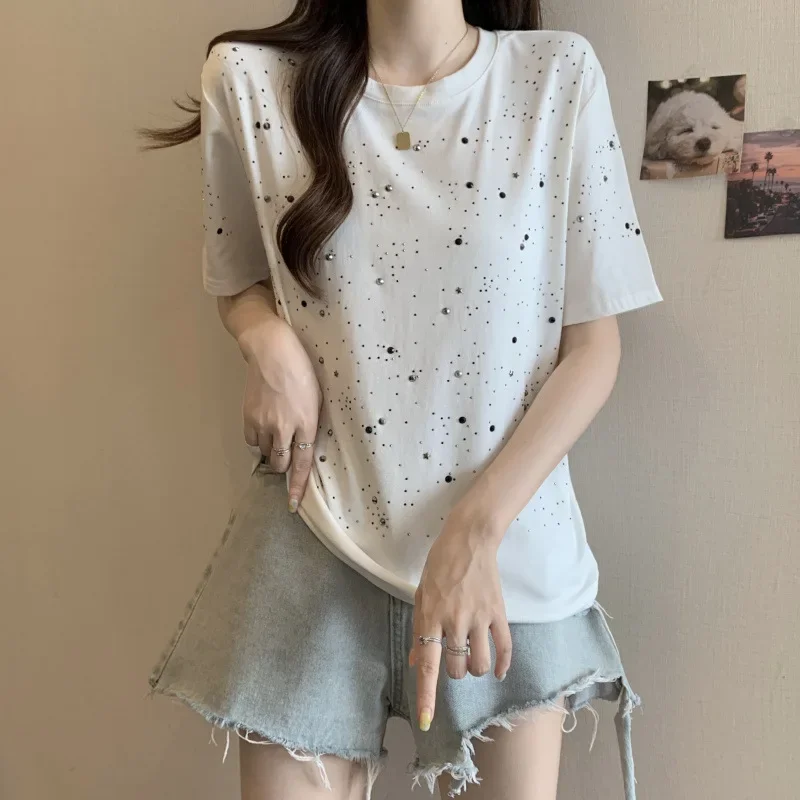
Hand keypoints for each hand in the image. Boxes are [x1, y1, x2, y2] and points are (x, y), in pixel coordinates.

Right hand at [240, 317, 321, 511]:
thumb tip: (303, 446)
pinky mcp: (248, 417)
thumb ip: (310, 425)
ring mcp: (263, 423)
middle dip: (283, 467)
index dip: (297, 487)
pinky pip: (251, 441)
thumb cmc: (302, 371)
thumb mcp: (316, 399)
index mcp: (307, 423)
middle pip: (280, 463)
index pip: (302, 464)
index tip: (292, 505)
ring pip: (265, 453)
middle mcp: (284, 428)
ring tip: (275, 435)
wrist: (272, 351)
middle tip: (285, 458)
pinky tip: (263, 430)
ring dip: (270, 452)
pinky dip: (257, 442)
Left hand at [410, 508, 512, 730]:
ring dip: (474, 669)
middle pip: (456, 669)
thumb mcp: (421, 594)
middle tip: (453, 657)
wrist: (470, 538)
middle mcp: (455, 620)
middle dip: (454, 672)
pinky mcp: (498, 611)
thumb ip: (420, 630)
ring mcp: (479, 616)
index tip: (426, 721)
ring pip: (479, 664)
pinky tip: (498, 672)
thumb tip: (417, 662)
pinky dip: (502, 665)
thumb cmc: (439, 565)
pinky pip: (504, 648)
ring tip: (470, 657)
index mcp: (431, 616)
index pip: (429, 664)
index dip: (427, 695)